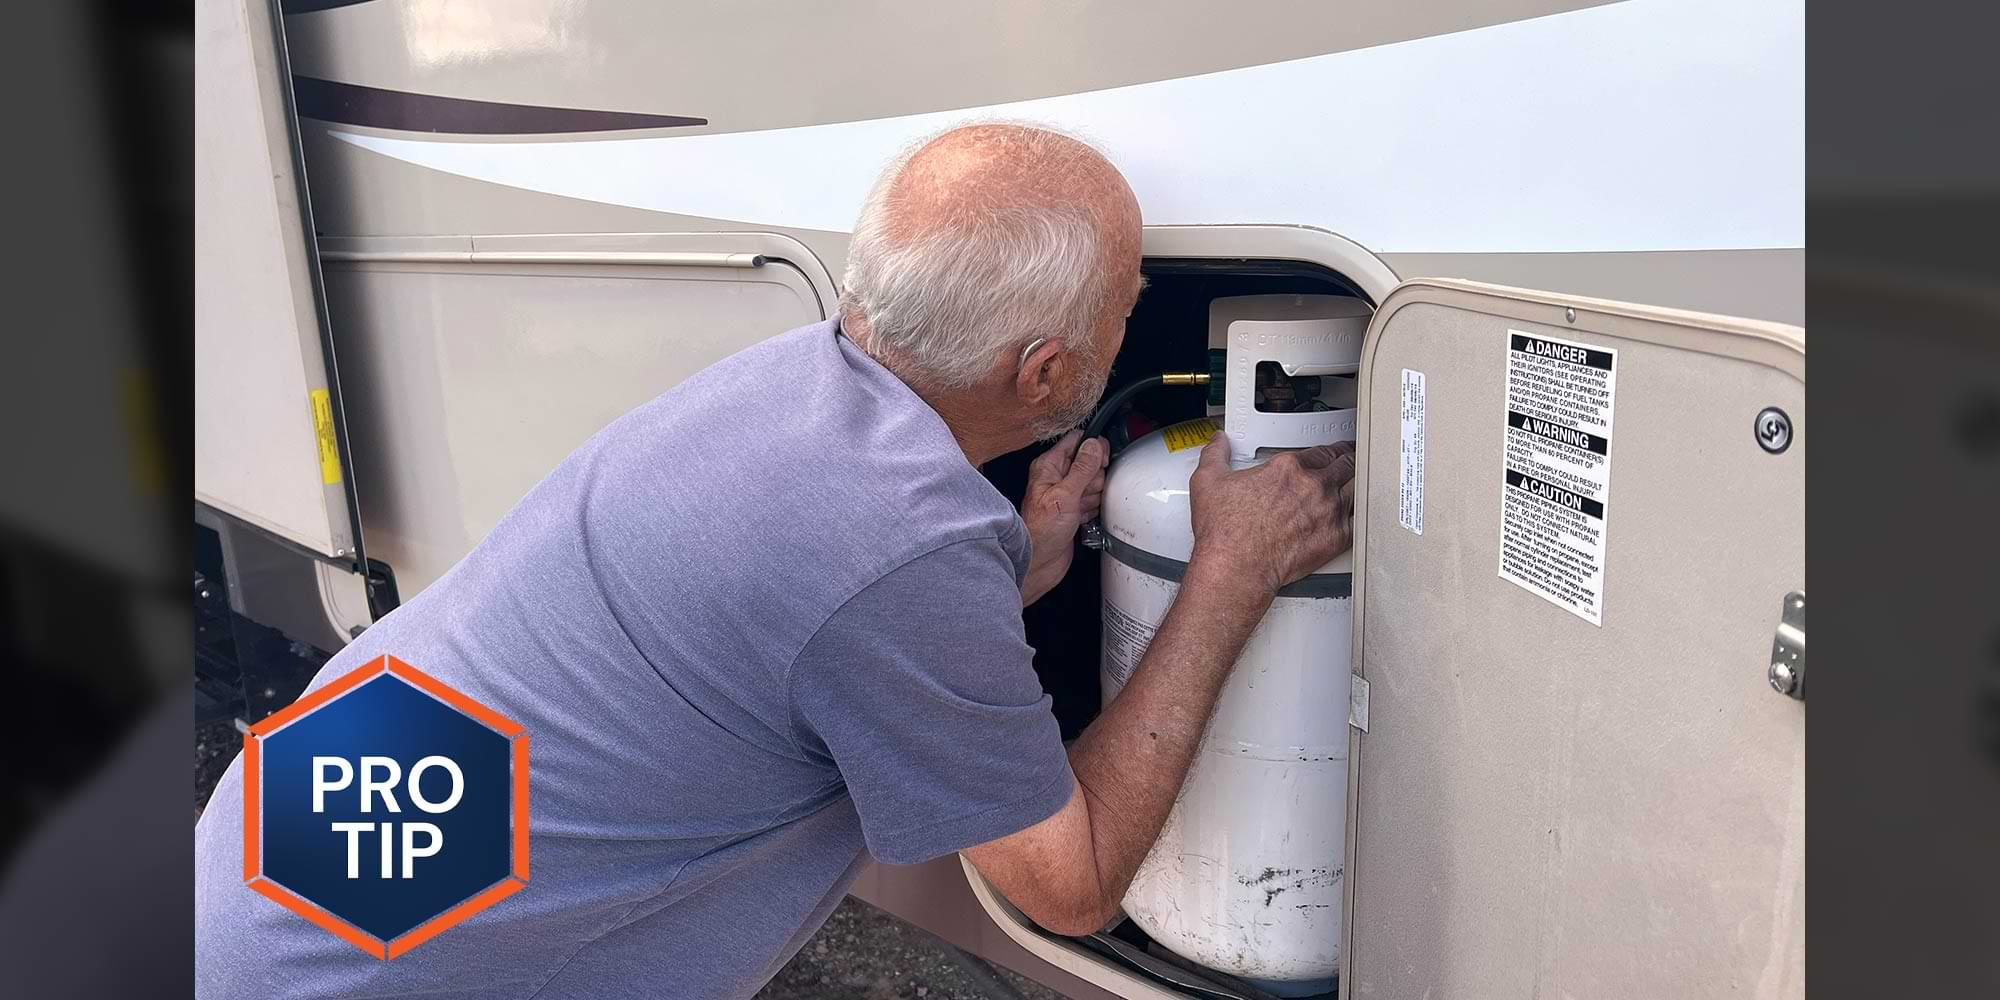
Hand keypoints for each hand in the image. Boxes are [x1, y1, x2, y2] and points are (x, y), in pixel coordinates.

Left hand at [1020, 429, 1108, 604]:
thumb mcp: (1064, 495)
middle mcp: (1057, 477)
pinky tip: (1082, 518)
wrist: (1039, 563)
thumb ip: (1082, 468)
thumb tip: (1094, 444)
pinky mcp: (1074, 509)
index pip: (1077, 440)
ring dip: (1094, 497)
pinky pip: (1094, 501)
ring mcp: (1066, 493)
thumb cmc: (1040, 532)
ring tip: (1079, 509)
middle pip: (1091, 462)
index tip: (1100, 462)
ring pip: (1095, 483)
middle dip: (1094, 479)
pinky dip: (1093, 509)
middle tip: (1083, 495)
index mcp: (1049, 466)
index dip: (1093, 448)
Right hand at [1187, 432, 1355, 596]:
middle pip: (1345, 464)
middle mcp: (1313, 485)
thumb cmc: (1226, 532)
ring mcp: (1328, 511)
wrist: (1237, 566)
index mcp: (1287, 468)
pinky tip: (1355, 514)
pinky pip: (1357, 520)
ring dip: (1356, 484)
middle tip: (1350, 460)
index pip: (1321, 450)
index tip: (1329, 452)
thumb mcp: (1208, 482)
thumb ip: (1215, 455)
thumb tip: (1218, 442)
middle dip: (1349, 460)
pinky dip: (1357, 515)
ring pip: (1356, 488)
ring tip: (1356, 482)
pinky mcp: (1336, 537)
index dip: (1329, 449)